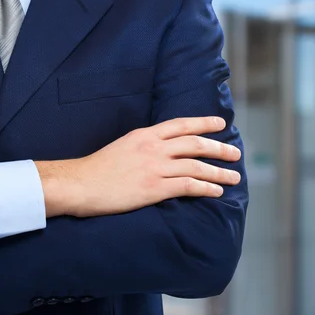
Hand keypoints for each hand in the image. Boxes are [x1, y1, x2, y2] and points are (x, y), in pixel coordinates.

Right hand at [36, 117, 240, 217]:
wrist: (80, 184)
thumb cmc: (95, 169)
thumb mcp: (120, 147)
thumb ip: (141, 147)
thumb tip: (157, 152)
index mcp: (144, 136)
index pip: (180, 125)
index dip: (203, 123)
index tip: (220, 124)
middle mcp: (153, 148)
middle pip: (195, 144)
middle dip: (218, 148)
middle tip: (235, 154)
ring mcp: (155, 168)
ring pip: (196, 166)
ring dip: (218, 172)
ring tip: (233, 177)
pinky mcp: (154, 188)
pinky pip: (188, 186)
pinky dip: (206, 188)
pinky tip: (216, 191)